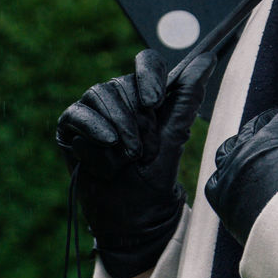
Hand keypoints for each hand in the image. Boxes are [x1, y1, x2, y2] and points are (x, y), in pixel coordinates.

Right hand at [56, 49, 214, 277]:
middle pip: (123, 82)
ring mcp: (93, 110)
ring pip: (100, 94)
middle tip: (143, 151)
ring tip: (127, 156)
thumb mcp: (173, 139)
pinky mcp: (71, 126)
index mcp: (146, 95)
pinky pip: (78, 113)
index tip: (154, 101)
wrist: (129, 218)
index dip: (149, 75)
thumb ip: (187, 97)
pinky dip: (93, 128)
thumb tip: (207, 59)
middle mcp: (119, 97)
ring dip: (118, 127)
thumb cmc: (153, 180)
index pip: (147, 62)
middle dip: (136, 119)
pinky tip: (106, 143)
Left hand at [205, 102, 277, 247]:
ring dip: (244, 145)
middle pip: (255, 128)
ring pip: (231, 148)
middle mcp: (244, 151)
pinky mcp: (220, 197)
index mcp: (270, 138)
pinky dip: (227, 172)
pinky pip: (217, 176)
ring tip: (260, 151)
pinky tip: (239, 175)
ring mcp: (229, 173)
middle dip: (271, 125)